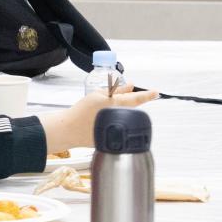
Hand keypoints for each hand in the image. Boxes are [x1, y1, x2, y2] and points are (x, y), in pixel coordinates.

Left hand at [42, 85, 158, 154]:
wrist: (66, 129)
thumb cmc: (84, 133)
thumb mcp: (106, 134)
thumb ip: (118, 125)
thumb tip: (126, 125)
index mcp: (114, 106)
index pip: (134, 99)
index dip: (147, 96)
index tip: (156, 92)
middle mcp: (108, 98)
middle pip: (127, 95)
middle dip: (137, 95)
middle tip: (150, 93)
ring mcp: (99, 96)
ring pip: (117, 92)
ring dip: (125, 92)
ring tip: (132, 87)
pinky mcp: (91, 97)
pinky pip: (107, 93)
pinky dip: (113, 93)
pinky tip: (115, 93)